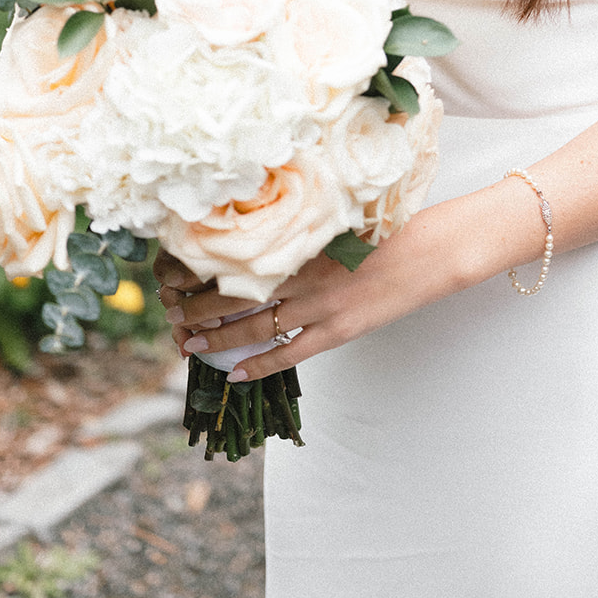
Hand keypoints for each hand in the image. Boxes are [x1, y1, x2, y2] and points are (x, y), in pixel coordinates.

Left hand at [156, 205, 459, 380]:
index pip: (238, 258)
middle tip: (169, 314)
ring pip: (255, 325)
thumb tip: (261, 237)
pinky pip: (291, 352)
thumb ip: (300, 234)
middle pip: (237, 294)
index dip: (203, 269)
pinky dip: (260, 364)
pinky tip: (235, 374)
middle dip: (198, 306)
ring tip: (188, 344)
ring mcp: (321, 306)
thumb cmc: (384, 230)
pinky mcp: (339, 330)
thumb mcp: (336, 223)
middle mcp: (304, 274)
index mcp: (302, 243)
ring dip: (218, 337)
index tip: (175, 272)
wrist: (428, 253)